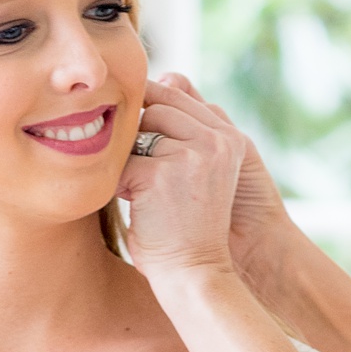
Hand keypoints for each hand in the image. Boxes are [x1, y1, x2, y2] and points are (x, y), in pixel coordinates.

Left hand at [121, 76, 264, 287]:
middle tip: (142, 170)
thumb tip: (164, 78)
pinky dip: (121, 185)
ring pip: (137, 133)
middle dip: (139, 134)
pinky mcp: (160, 173)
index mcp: (229, 138)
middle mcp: (215, 140)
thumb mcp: (202, 171)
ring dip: (131, 160)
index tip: (138, 131)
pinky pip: (122, 163)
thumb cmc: (193, 227)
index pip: (178, 96)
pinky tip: (136, 208)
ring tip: (144, 192)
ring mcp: (190, 154)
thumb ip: (189, 132)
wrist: (197, 273)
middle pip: (155, 108)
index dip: (151, 107)